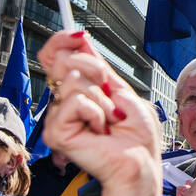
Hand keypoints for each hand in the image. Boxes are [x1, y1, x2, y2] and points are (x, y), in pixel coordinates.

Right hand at [36, 30, 162, 192]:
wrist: (140, 160)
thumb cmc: (135, 133)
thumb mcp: (119, 88)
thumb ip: (96, 64)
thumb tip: (80, 38)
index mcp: (77, 90)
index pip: (55, 56)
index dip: (62, 41)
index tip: (79, 35)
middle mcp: (63, 101)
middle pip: (62, 61)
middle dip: (95, 70)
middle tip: (109, 93)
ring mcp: (57, 117)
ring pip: (73, 81)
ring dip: (102, 99)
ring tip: (109, 118)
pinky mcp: (55, 132)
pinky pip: (74, 102)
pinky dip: (96, 112)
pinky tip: (100, 129)